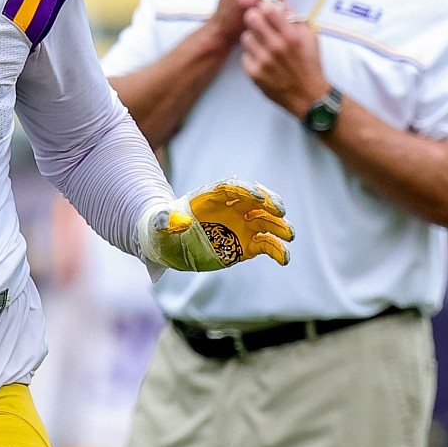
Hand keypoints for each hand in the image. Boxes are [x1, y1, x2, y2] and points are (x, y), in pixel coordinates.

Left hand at [145, 182, 290, 273]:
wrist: (170, 243)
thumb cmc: (163, 228)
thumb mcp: (158, 224)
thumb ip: (164, 220)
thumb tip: (176, 221)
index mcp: (212, 196)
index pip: (233, 187)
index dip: (246, 190)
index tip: (256, 197)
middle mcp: (232, 207)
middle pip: (256, 200)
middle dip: (270, 203)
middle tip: (280, 210)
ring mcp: (242, 225)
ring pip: (266, 221)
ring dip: (280, 226)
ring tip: (289, 235)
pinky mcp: (247, 244)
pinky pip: (266, 245)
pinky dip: (277, 250)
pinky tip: (284, 258)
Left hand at [238, 0, 331, 119]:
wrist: (307, 95)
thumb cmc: (310, 64)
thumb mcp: (310, 37)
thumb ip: (295, 19)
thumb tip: (279, 2)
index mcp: (291, 35)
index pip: (268, 9)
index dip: (265, 7)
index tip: (266, 10)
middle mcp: (276, 47)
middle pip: (251, 19)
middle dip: (254, 18)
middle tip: (258, 23)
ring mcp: (264, 61)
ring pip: (245, 37)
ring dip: (253, 39)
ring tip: (262, 45)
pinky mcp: (255, 73)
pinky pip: (245, 56)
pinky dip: (252, 56)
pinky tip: (262, 60)